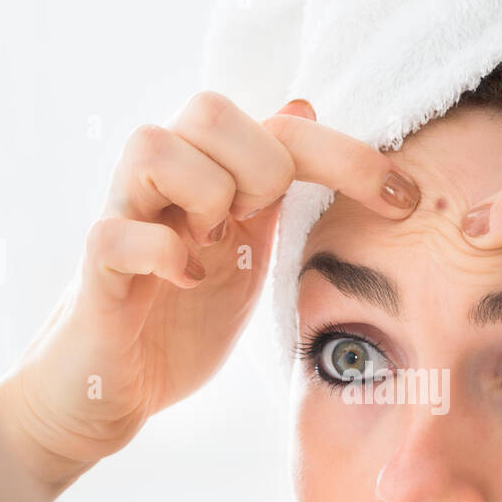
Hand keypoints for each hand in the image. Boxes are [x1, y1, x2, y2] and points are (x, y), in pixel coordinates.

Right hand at [0, 93, 422, 495]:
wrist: (108, 393)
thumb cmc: (176, 325)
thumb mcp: (245, 254)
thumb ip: (273, 191)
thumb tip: (304, 107)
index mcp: (213, 183)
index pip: (283, 129)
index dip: (348, 154)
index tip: (405, 198)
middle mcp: (163, 188)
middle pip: (207, 108)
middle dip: (259, 165)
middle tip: (259, 223)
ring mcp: (124, 222)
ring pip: (151, 145)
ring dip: (203, 195)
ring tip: (211, 247)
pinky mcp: (95, 275)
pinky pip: (115, 233)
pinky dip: (158, 253)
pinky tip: (183, 282)